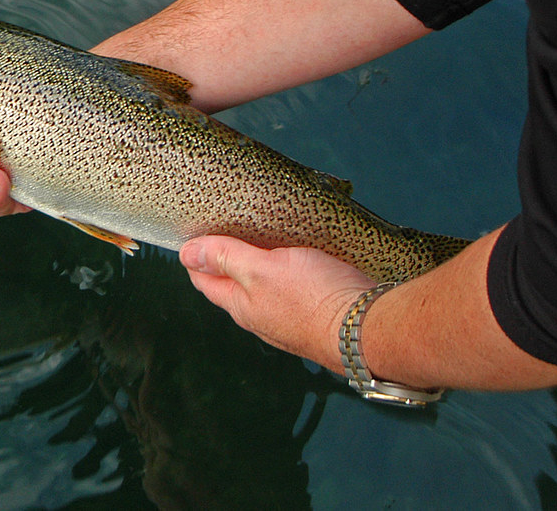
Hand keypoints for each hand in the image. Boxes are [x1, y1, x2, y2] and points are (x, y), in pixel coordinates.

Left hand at [179, 235, 374, 371]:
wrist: (369, 328)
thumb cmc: (314, 299)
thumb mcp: (262, 269)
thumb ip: (226, 258)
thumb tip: (187, 253)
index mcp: (241, 306)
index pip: (205, 280)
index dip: (196, 256)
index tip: (194, 232)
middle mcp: (261, 316)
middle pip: (233, 284)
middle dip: (225, 257)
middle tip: (224, 226)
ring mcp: (288, 317)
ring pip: (263, 286)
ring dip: (258, 262)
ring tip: (259, 234)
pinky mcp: (315, 312)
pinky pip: (291, 288)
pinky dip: (286, 269)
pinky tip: (296, 255)